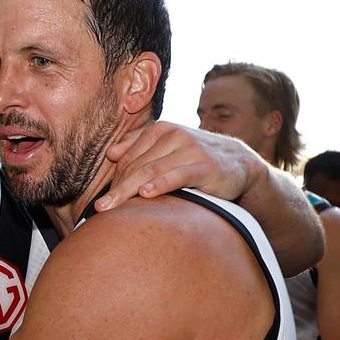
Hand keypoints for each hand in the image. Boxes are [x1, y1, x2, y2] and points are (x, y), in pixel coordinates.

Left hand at [96, 122, 264, 211]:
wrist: (239, 164)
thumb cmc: (196, 159)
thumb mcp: (168, 148)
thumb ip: (139, 147)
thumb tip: (111, 153)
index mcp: (161, 130)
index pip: (128, 158)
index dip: (114, 181)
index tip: (103, 203)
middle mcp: (174, 136)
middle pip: (137, 166)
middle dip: (117, 189)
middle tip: (100, 209)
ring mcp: (190, 150)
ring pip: (152, 171)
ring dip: (130, 190)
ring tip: (113, 207)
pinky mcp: (205, 166)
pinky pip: (178, 175)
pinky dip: (161, 184)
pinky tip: (146, 194)